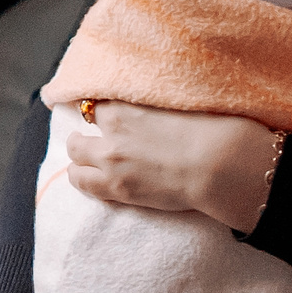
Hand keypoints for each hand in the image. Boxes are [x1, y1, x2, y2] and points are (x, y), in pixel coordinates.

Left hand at [66, 101, 283, 232]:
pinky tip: (88, 179)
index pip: (95, 103)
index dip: (98, 109)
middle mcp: (111, 132)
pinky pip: (85, 185)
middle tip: (88, 137)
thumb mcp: (176, 103)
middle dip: (82, 134)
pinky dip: (83, 180)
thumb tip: (151, 105)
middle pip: (79, 132)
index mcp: (125, 107)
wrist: (216, 164)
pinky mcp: (118, 189)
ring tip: (84, 160)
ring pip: (75, 160)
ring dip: (79, 158)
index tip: (100, 112)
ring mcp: (111, 162)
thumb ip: (154, 104)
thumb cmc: (209, 129)